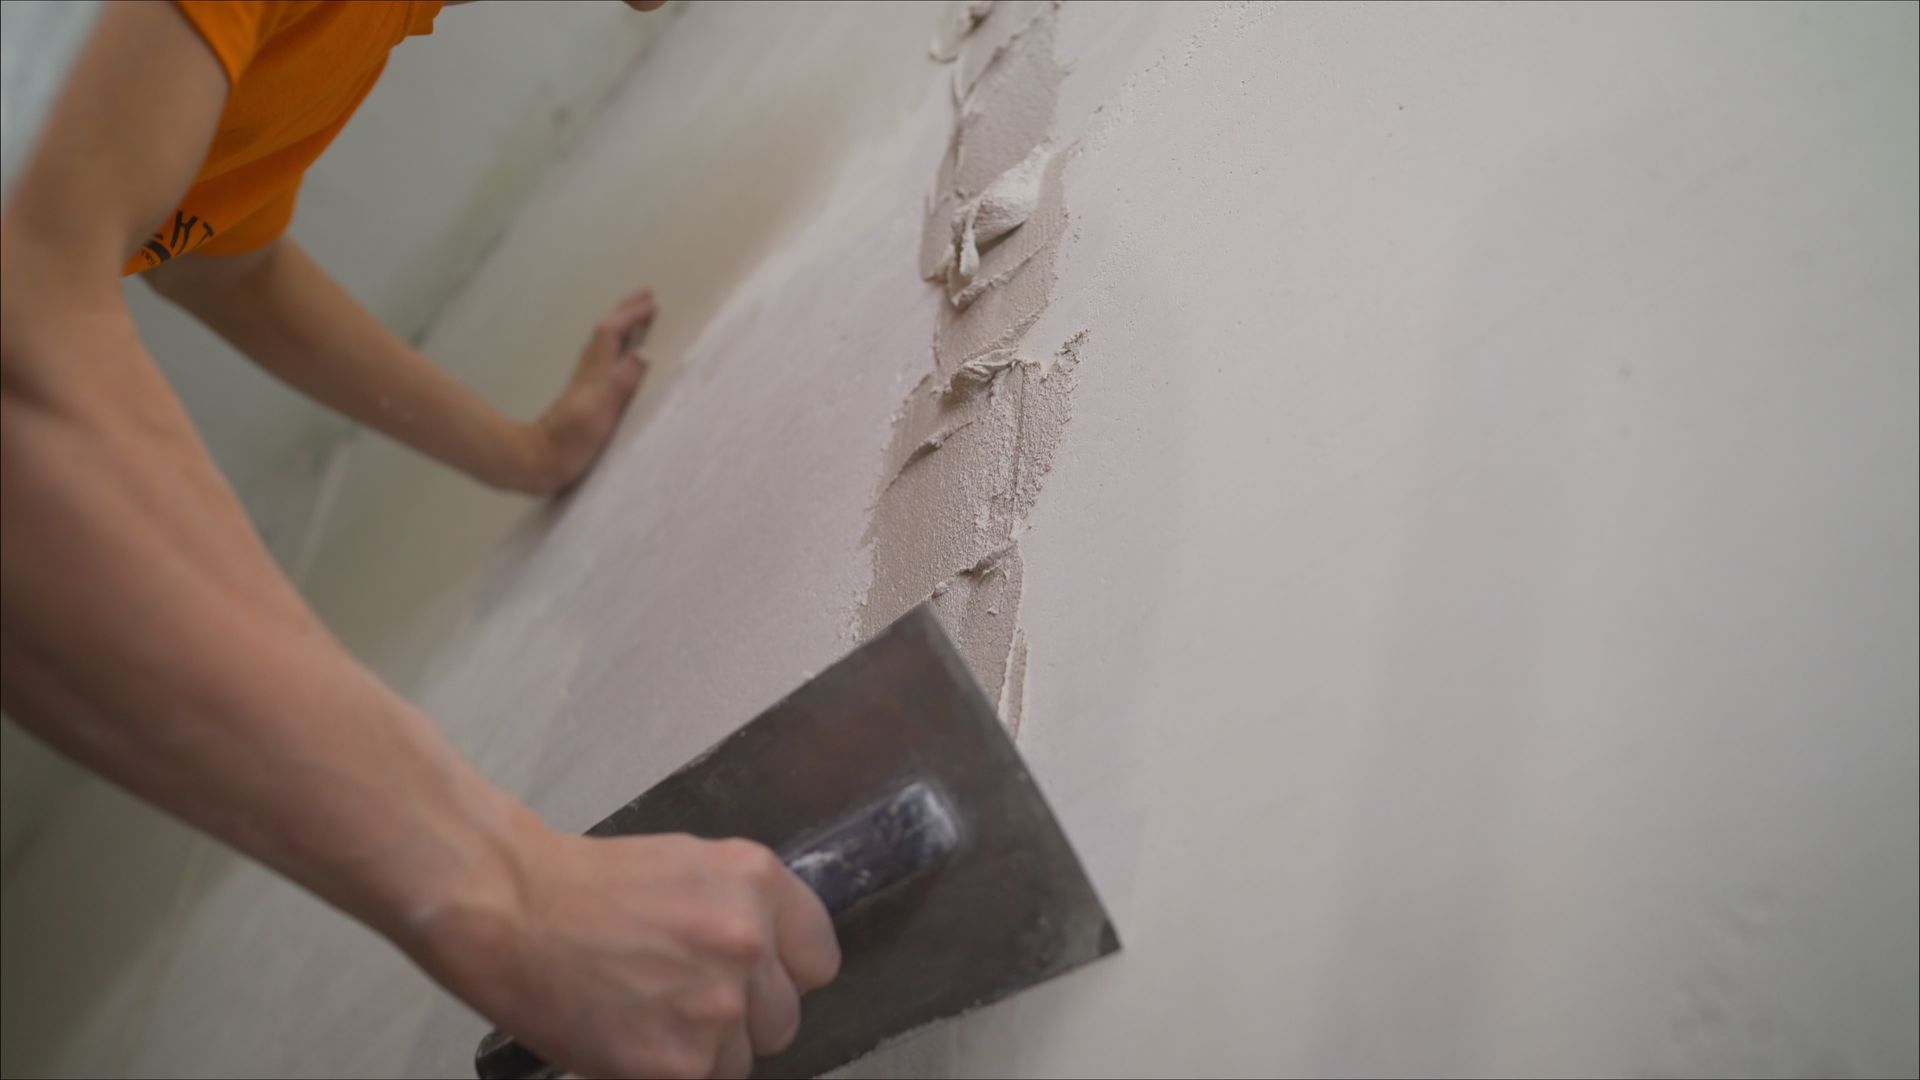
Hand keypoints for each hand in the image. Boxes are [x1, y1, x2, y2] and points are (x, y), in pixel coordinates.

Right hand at [411, 826, 839, 1078]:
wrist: (513, 912)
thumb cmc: (593, 887)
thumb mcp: (692, 867)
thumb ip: (745, 909)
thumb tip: (776, 961)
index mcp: (757, 881)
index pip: (818, 959)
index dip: (783, 974)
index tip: (753, 979)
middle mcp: (749, 941)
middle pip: (784, 1017)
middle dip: (742, 1017)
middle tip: (683, 998)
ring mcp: (717, 1005)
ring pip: (744, 1058)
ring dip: (706, 1050)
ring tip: (651, 1017)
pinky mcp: (679, 1063)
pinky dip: (671, 1071)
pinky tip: (633, 1037)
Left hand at [518, 287, 655, 493]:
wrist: (539, 461)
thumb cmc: (572, 440)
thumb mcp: (600, 412)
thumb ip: (621, 382)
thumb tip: (643, 351)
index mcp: (595, 373)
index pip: (612, 333)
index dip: (631, 315)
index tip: (653, 301)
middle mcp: (589, 373)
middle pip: (605, 332)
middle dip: (625, 312)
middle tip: (645, 296)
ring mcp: (584, 385)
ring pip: (603, 345)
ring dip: (620, 327)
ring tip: (636, 320)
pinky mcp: (583, 399)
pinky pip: (603, 360)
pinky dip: (615, 349)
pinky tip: (619, 358)